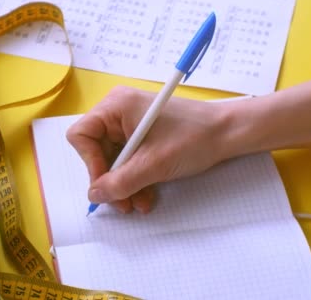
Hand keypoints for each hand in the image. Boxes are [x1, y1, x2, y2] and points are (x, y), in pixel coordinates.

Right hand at [66, 86, 244, 213]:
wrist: (228, 133)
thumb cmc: (193, 138)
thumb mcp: (153, 164)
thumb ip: (120, 182)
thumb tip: (94, 195)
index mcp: (116, 106)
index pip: (82, 135)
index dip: (90, 163)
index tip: (107, 185)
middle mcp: (118, 111)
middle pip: (96, 151)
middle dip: (110, 180)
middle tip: (123, 204)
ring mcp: (131, 123)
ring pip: (113, 160)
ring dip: (124, 185)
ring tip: (139, 204)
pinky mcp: (143, 135)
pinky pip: (128, 160)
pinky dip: (135, 179)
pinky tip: (146, 195)